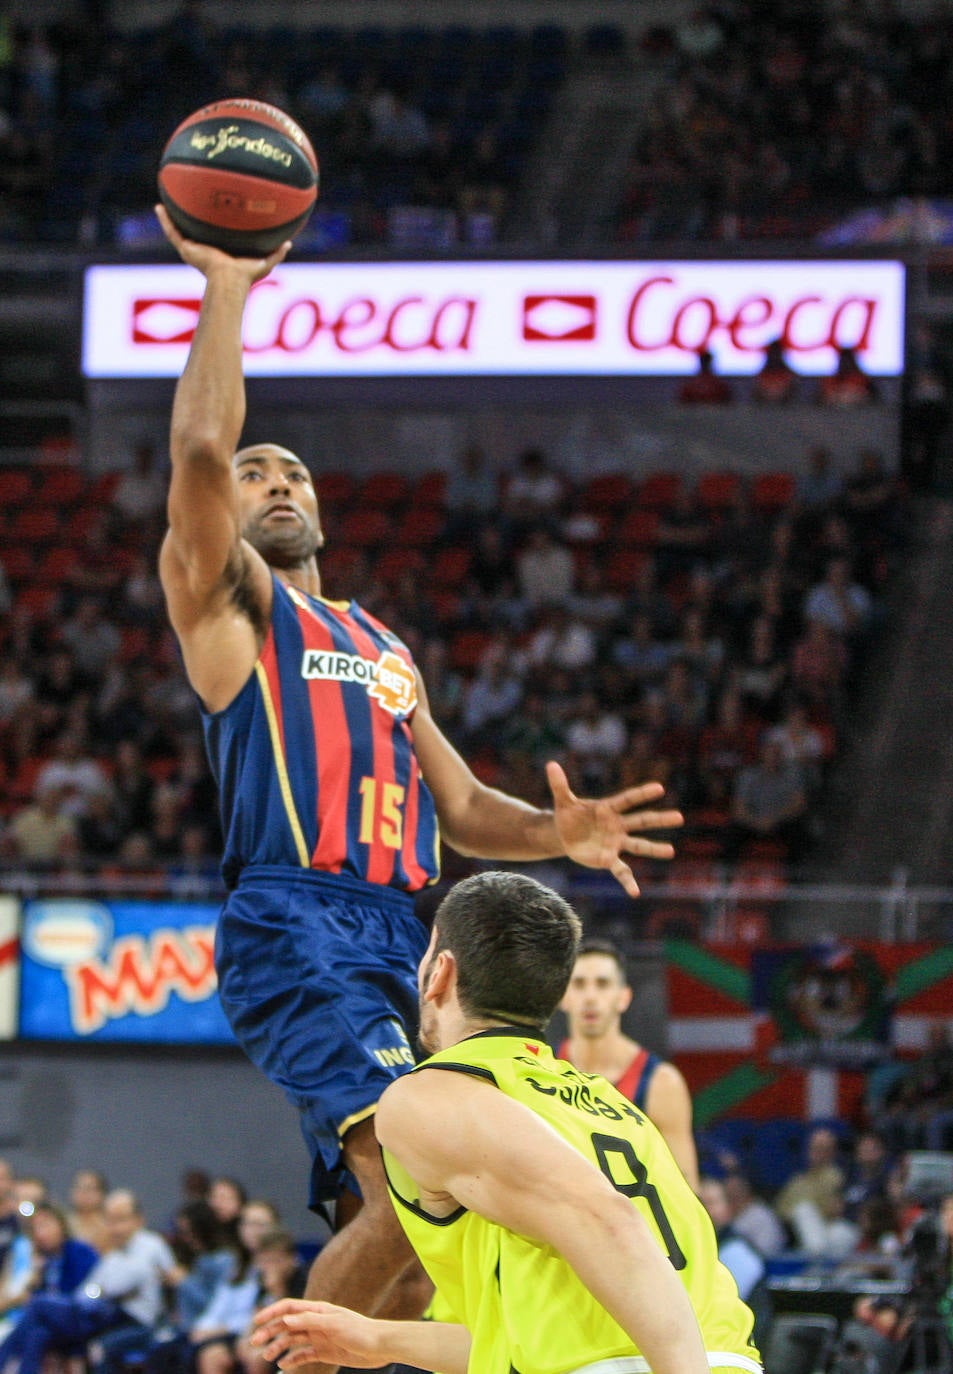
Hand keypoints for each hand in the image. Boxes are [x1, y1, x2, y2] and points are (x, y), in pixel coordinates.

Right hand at [154, 204, 291, 283]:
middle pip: (195, 232)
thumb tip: (289, 243)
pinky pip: (172, 232)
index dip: (213, 227)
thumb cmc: (246, 277)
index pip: (214, 238)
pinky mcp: (186, 249)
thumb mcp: (264, 263)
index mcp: (219, 253)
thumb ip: (276, 254)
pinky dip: (164, 220)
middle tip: (188, 202)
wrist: (229, 280)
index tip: (213, 213)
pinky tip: (159, 207)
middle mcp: (204, 250)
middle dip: (191, 219)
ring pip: (179, 230)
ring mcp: (193, 250)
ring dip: (172, 217)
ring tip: (165, 201)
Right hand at [251, 1299, 382, 1369]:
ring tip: (267, 1356)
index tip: (256, 1322)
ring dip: (278, 1347)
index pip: (289, 1307)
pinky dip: (292, 1360)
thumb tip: (286, 1317)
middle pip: (287, 1325)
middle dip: (269, 1332)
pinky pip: (303, 1355)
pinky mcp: (324, 1351)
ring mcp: (319, 1337)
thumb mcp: (334, 1323)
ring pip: (292, 1341)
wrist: (380, 1346)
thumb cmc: (359, 1331)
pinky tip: (283, 1365)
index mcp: (318, 1310)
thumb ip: (310, 1320)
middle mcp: (316, 1322)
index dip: (271, 1312)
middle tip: (254, 1344)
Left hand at [546, 761, 681, 897]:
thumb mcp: (563, 800)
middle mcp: (617, 825)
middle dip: (659, 820)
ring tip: (671, 851)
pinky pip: (621, 870)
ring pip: (638, 845)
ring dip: (654, 849)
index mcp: (608, 808)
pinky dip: (628, 882)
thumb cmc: (569, 815)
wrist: (565, 834)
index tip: (659, 788)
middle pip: (641, 821)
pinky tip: (635, 893)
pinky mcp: (608, 859)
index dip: (642, 794)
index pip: (627, 800)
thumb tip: (551, 764)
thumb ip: (559, 784)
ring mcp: (615, 843)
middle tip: (679, 817)